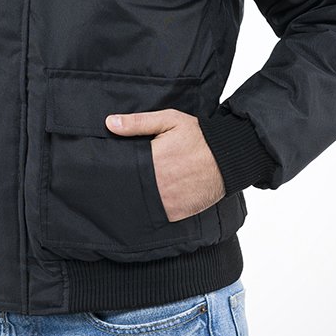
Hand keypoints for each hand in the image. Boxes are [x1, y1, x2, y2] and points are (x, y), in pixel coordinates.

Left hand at [105, 109, 225, 220]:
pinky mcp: (177, 213)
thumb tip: (110, 123)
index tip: (107, 169)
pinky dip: (150, 210)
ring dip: (135, 199)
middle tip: (115, 181)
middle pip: (130, 188)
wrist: (228, 156)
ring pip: (141, 204)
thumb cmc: (198, 136)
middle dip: (123, 185)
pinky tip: (147, 201)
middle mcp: (158, 184)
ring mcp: (168, 201)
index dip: (112, 170)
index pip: (122, 170)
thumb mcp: (169, 120)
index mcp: (153, 160)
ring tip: (130, 191)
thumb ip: (138, 122)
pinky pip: (156, 215)